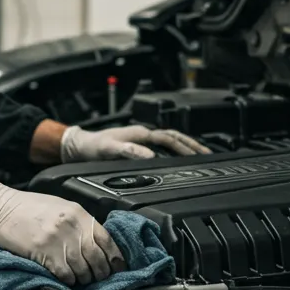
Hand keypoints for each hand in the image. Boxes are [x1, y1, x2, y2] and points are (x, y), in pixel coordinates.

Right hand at [0, 178, 124, 284]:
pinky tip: (68, 279)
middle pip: (96, 257)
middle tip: (100, 278)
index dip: (115, 257)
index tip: (117, 267)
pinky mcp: (43, 251)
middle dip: (101, 272)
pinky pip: (64, 273)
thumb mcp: (61, 207)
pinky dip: (69, 280)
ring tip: (83, 280)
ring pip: (82, 268)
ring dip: (84, 279)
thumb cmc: (28, 207)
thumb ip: (79, 223)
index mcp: (78, 213)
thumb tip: (96, 242)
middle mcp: (71, 226)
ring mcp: (57, 239)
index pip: (106, 239)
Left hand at [60, 125, 209, 161]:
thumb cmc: (93, 148)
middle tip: (209, 155)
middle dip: (193, 145)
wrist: (80, 146)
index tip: (197, 156)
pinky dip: (176, 149)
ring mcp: (142, 138)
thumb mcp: (109, 149)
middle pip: (175, 137)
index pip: (168, 139)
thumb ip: (128, 151)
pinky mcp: (140, 144)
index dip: (184, 148)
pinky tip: (180, 156)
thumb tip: (149, 155)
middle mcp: (143, 133)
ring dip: (187, 146)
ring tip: (202, 155)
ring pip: (171, 139)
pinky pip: (164, 144)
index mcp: (140, 133)